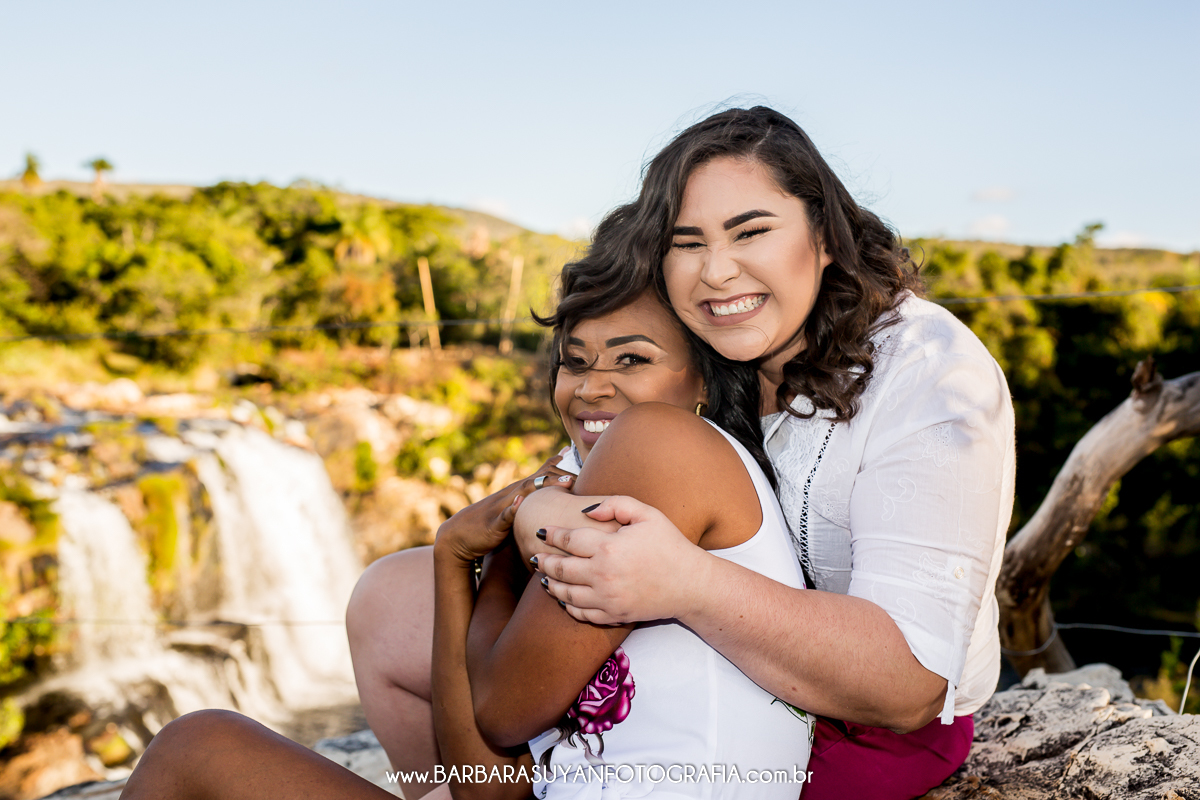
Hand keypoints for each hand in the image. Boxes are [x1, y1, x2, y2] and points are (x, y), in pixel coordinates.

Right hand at [435, 462, 575, 563]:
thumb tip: (550, 504)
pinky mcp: (494, 524)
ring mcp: (503, 507)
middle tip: (583, 471)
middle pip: (539, 480)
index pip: (540, 474)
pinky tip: (520, 504)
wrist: (459, 536)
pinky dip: (512, 509)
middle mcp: (512, 495)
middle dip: (560, 475)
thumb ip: (529, 506)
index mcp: (518, 493)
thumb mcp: (513, 513)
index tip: (574, 451)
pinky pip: (504, 515)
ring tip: (564, 482)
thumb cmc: (489, 525)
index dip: (557, 464)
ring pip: (525, 493)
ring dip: (544, 486)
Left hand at [531, 495, 709, 624]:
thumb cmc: (670, 546)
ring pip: (565, 594)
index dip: (551, 534)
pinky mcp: (613, 615)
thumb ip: (616, 504)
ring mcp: (606, 599)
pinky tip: (563, 597)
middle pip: (560, 568)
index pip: (568, 539)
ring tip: (543, 577)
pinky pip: (580, 613)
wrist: (691, 585)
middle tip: (535, 556)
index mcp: (608, 547)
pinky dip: (567, 605)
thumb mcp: (647, 514)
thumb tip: (586, 511)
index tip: (541, 531)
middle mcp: (602, 575)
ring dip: (550, 584)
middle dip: (544, 561)